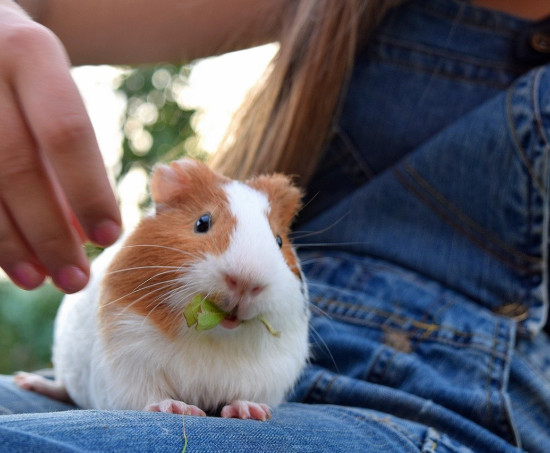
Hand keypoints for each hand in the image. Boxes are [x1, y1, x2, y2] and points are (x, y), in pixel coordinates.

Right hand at [0, 1, 120, 292]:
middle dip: (48, 233)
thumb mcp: (52, 95)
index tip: (107, 238)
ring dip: (7, 242)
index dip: (88, 191)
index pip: (66, 134)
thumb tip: (84, 235)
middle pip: (16, 167)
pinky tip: (3, 259)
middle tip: (75, 279)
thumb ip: (69, 159)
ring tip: (37, 279)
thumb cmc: (23, 76)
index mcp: (30, 54)